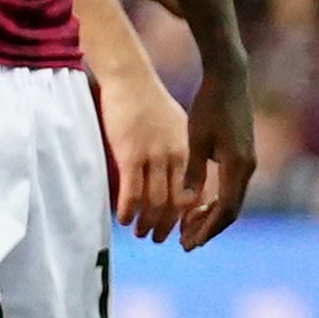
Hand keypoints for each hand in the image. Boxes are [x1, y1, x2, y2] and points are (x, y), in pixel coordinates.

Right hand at [95, 45, 190, 248]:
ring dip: (147, 223)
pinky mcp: (131, 154)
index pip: (195, 193)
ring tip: (140, 233)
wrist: (131, 78)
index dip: (189, 217)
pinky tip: (123, 220)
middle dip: (167, 227)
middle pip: (176, 204)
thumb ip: (181, 152)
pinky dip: (128, 211)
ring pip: (154, 203)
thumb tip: (183, 177)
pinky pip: (132, 192)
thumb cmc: (150, 103)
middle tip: (158, 239)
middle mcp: (175, 156)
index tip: (181, 229)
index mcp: (188, 151)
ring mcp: (153, 156)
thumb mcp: (177, 127)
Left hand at [175, 68, 258, 247]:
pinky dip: (216, 202)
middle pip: (231, 211)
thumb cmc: (209, 106)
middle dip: (208, 229)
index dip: (206, 229)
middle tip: (185, 244)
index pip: (224, 209)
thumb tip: (187, 204)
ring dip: (211, 217)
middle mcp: (247, 167)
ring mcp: (248, 162)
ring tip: (188, 229)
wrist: (229, 79)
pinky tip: (198, 205)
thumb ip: (193, 172)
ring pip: (232, 201)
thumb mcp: (196, 139)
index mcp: (237, 166)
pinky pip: (232, 188)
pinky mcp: (244, 156)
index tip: (188, 243)